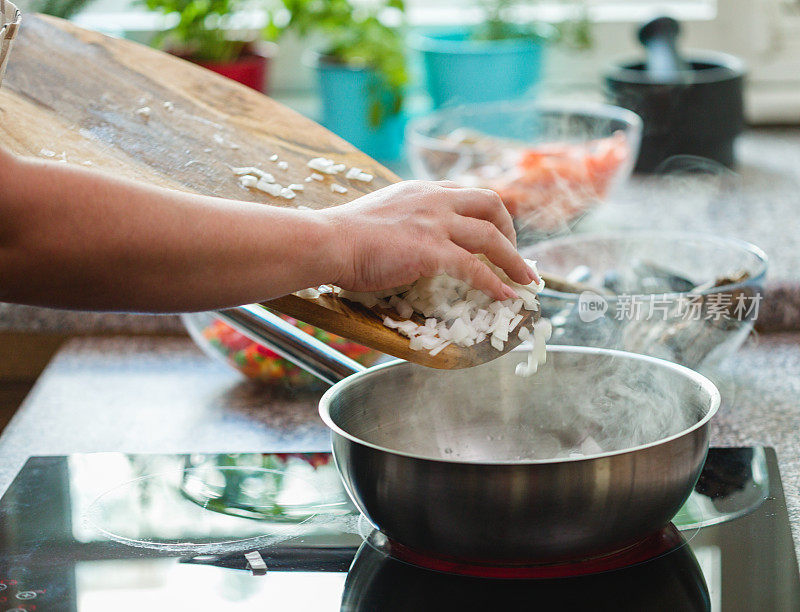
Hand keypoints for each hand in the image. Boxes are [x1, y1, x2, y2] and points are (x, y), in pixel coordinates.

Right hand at [320, 180, 536, 300]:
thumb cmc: (343, 235)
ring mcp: (435, 224)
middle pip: (491, 204)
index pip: (466, 193)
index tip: (494, 231)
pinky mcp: (432, 250)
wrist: (328, 241)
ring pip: (491, 237)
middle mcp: (434, 200)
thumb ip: (402, 218)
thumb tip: (407, 238)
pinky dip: (495, 283)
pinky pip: (475, 268)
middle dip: (510, 229)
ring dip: (514, 260)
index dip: (487, 213)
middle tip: (514, 254)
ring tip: (526, 279)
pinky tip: (505, 295)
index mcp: (421, 190)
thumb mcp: (380, 213)